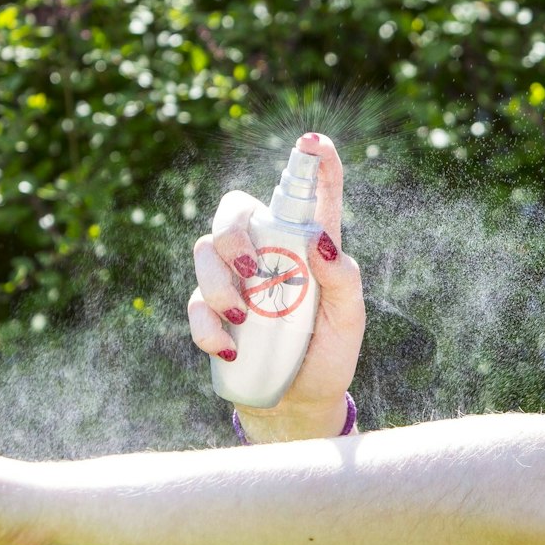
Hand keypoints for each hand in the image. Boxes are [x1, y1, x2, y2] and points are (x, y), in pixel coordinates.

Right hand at [187, 130, 364, 435]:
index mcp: (308, 244)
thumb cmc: (330, 353)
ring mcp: (234, 279)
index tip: (313, 141)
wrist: (297, 403)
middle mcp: (267, 250)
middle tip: (251, 268)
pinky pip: (194, 302)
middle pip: (235, 209)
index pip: (310, 193)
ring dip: (217, 283)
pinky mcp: (210, 311)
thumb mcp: (350, 318)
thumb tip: (320, 241)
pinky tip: (229, 349)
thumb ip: (344, 278)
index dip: (313, 161)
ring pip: (205, 250)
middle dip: (232, 231)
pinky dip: (207, 326)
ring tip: (243, 319)